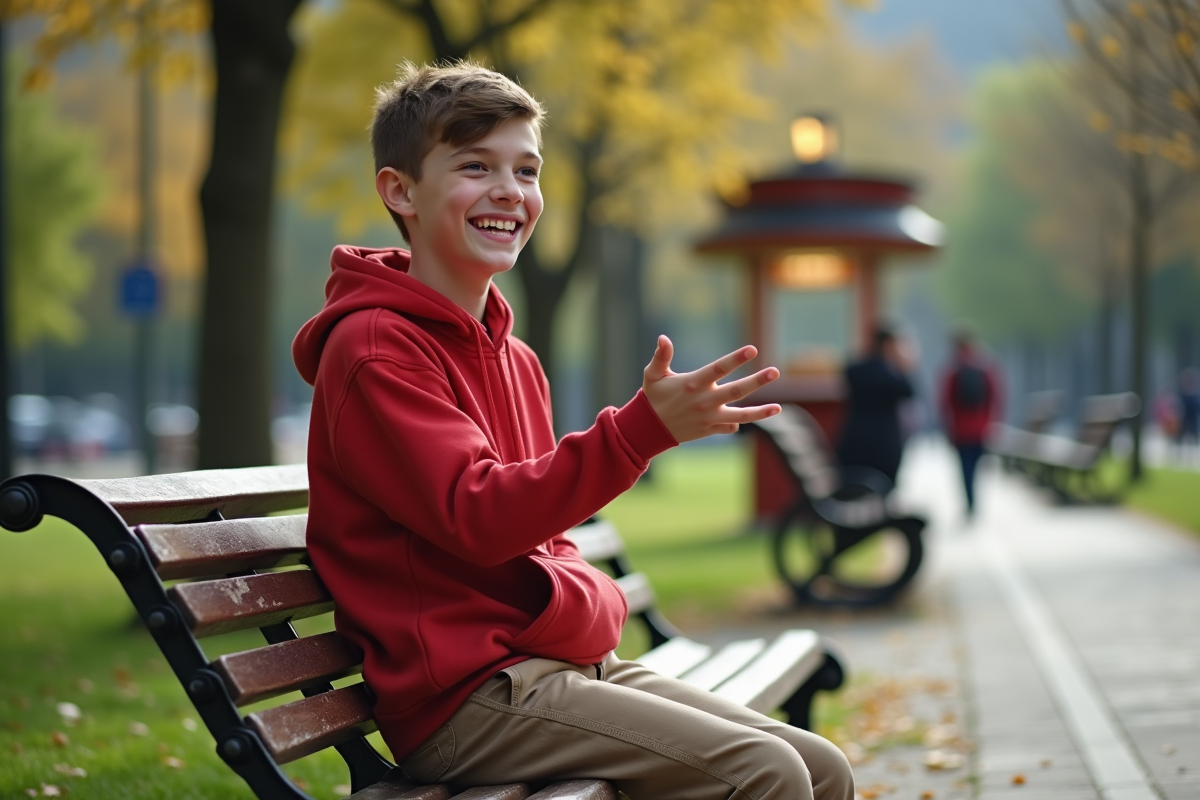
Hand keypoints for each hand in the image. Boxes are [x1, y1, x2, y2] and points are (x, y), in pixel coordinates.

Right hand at [642, 336, 780, 442]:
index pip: (719, 369)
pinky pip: (730, 427)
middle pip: (736, 391)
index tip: (753, 350)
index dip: (736, 359)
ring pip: (740, 415)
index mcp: (693, 384)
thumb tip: (663, 338)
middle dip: (757, 381)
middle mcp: (704, 401)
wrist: (649, 428)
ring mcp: (709, 417)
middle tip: (775, 371)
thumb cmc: (653, 397)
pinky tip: (748, 416)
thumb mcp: (653, 375)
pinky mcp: (710, 429)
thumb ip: (661, 356)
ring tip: (779, 408)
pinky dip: (737, 422)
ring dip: (760, 412)